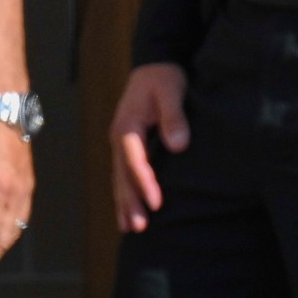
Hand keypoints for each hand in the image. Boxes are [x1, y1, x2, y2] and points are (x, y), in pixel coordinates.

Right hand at [111, 63, 189, 232]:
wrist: (155, 68)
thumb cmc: (164, 79)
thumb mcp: (171, 91)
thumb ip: (175, 117)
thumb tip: (178, 144)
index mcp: (127, 126)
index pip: (134, 159)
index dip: (144, 182)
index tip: (156, 202)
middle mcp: (119, 138)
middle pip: (122, 175)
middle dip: (130, 202)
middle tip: (139, 227)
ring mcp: (121, 145)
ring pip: (120, 179)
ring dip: (124, 204)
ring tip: (130, 229)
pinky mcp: (128, 148)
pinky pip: (124, 176)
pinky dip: (125, 196)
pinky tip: (128, 214)